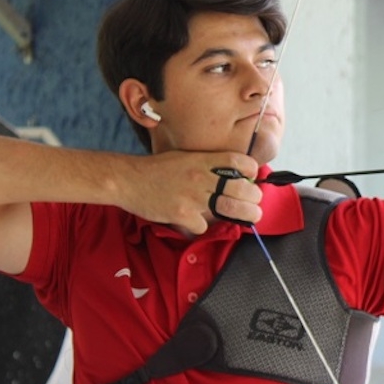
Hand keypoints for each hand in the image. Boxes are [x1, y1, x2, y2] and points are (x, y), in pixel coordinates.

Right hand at [117, 150, 261, 233]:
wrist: (127, 179)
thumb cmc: (156, 169)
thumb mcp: (184, 157)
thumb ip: (206, 165)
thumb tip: (230, 175)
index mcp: (202, 160)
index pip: (238, 162)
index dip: (251, 171)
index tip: (252, 178)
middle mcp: (201, 176)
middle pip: (242, 189)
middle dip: (254, 198)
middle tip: (255, 203)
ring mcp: (192, 196)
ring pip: (230, 209)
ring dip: (243, 215)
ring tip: (249, 217)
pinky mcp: (182, 214)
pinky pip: (203, 226)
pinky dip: (200, 226)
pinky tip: (193, 221)